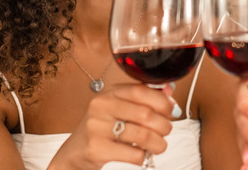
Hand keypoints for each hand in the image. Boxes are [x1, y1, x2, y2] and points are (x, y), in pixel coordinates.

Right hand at [48, 83, 176, 169]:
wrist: (75, 151)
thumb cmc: (104, 128)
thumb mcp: (121, 107)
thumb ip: (144, 98)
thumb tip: (169, 90)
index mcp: (110, 93)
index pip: (140, 91)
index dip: (162, 101)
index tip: (171, 110)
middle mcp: (101, 107)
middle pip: (145, 114)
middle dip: (164, 125)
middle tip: (166, 131)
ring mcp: (97, 128)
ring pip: (142, 135)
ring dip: (158, 143)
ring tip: (159, 145)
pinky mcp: (96, 150)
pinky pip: (133, 154)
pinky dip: (144, 156)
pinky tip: (141, 155)